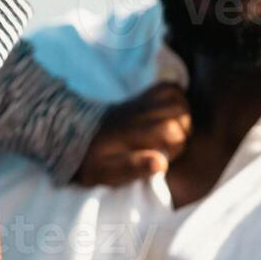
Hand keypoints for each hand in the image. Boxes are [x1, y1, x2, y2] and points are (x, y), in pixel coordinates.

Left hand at [73, 82, 191, 186]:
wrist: (77, 137)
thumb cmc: (95, 159)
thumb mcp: (108, 171)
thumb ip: (134, 167)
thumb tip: (161, 163)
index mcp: (132, 131)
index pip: (173, 131)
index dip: (176, 147)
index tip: (165, 157)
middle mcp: (139, 112)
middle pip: (180, 111)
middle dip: (184, 130)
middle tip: (170, 144)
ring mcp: (140, 101)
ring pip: (176, 97)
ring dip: (182, 114)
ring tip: (173, 130)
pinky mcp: (141, 97)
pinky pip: (167, 88)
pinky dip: (176, 98)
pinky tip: (170, 115)